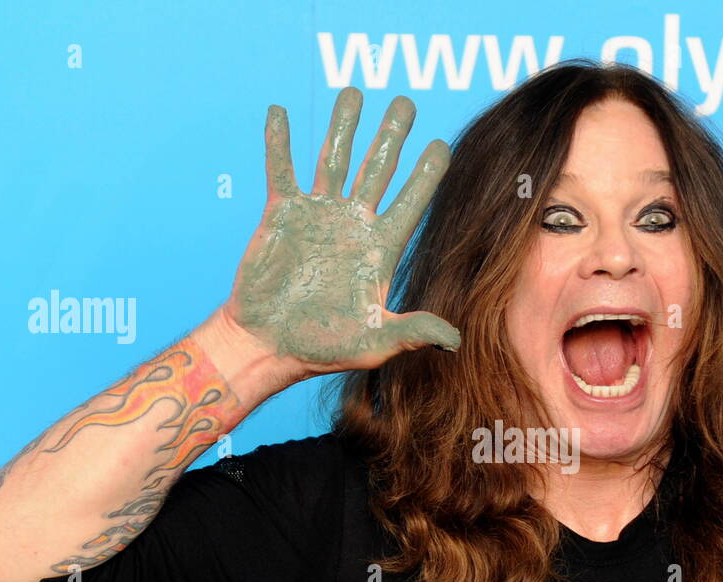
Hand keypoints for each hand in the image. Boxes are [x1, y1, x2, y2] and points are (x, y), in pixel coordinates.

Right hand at [224, 88, 460, 372]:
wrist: (268, 345)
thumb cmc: (323, 348)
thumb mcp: (375, 342)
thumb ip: (413, 332)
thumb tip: (454, 340)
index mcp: (379, 248)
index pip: (411, 201)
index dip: (427, 173)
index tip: (442, 144)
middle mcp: (353, 224)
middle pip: (378, 168)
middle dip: (392, 134)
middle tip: (406, 102)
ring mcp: (317, 215)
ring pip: (334, 159)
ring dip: (343, 125)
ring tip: (353, 91)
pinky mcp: (281, 214)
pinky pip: (281, 169)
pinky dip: (279, 141)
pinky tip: (280, 111)